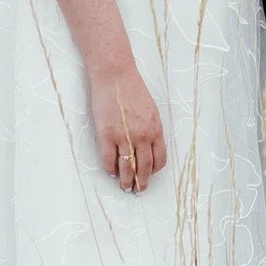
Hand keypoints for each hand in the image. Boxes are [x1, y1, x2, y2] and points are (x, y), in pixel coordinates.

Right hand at [90, 63, 166, 192]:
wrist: (115, 75)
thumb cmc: (133, 89)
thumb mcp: (150, 110)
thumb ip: (150, 129)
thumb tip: (147, 147)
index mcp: (155, 129)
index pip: (159, 159)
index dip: (154, 171)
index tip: (149, 174)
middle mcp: (142, 136)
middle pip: (144, 168)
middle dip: (141, 182)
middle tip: (138, 189)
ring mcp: (124, 137)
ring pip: (127, 168)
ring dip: (126, 181)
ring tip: (124, 187)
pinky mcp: (106, 135)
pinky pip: (108, 160)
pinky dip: (109, 169)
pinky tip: (110, 172)